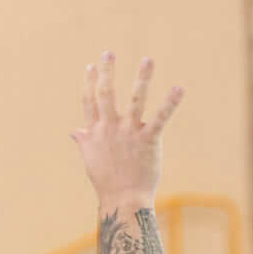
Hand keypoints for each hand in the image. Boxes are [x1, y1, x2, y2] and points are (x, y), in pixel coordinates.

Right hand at [71, 53, 181, 205]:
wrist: (123, 200)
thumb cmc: (107, 181)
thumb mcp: (91, 158)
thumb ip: (84, 140)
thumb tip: (74, 131)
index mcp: (95, 132)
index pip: (89, 102)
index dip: (90, 83)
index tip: (91, 66)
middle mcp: (110, 129)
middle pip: (106, 95)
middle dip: (107, 73)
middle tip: (108, 53)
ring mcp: (129, 133)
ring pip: (135, 100)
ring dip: (142, 78)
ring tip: (147, 60)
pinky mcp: (147, 140)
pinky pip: (160, 117)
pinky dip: (170, 102)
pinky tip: (178, 88)